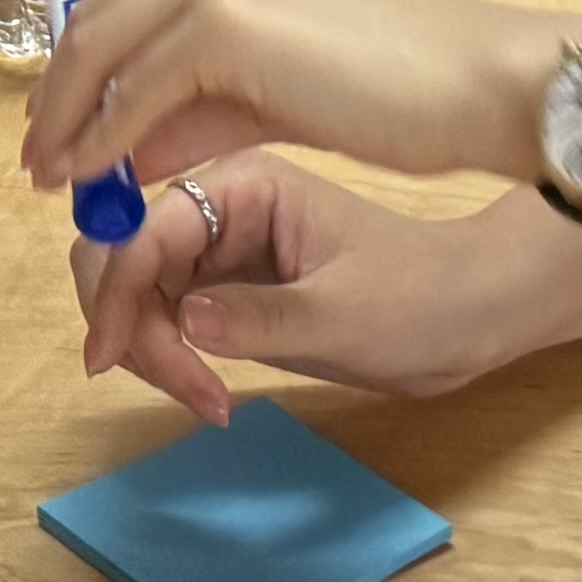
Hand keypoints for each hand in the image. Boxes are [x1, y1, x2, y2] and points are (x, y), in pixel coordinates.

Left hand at [23, 0, 570, 198]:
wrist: (474, 84)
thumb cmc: (396, 89)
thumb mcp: (270, 88)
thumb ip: (192, 104)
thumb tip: (117, 145)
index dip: (83, 62)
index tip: (59, 119)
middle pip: (100, 17)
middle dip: (61, 95)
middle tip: (40, 156)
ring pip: (103, 50)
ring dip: (69, 122)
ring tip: (56, 179)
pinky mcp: (221, 19)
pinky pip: (136, 90)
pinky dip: (105, 140)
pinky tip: (96, 181)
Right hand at [72, 154, 581, 419]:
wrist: (469, 316)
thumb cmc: (422, 301)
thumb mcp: (346, 316)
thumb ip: (261, 319)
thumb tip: (182, 319)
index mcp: (245, 182)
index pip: (145, 228)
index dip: (119, 294)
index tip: (112, 361)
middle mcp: (218, 204)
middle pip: (118, 252)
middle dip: (126, 322)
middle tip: (183, 390)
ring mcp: (216, 246)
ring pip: (131, 289)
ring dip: (146, 348)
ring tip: (206, 400)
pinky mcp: (222, 287)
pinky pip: (160, 316)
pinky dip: (165, 356)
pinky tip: (208, 393)